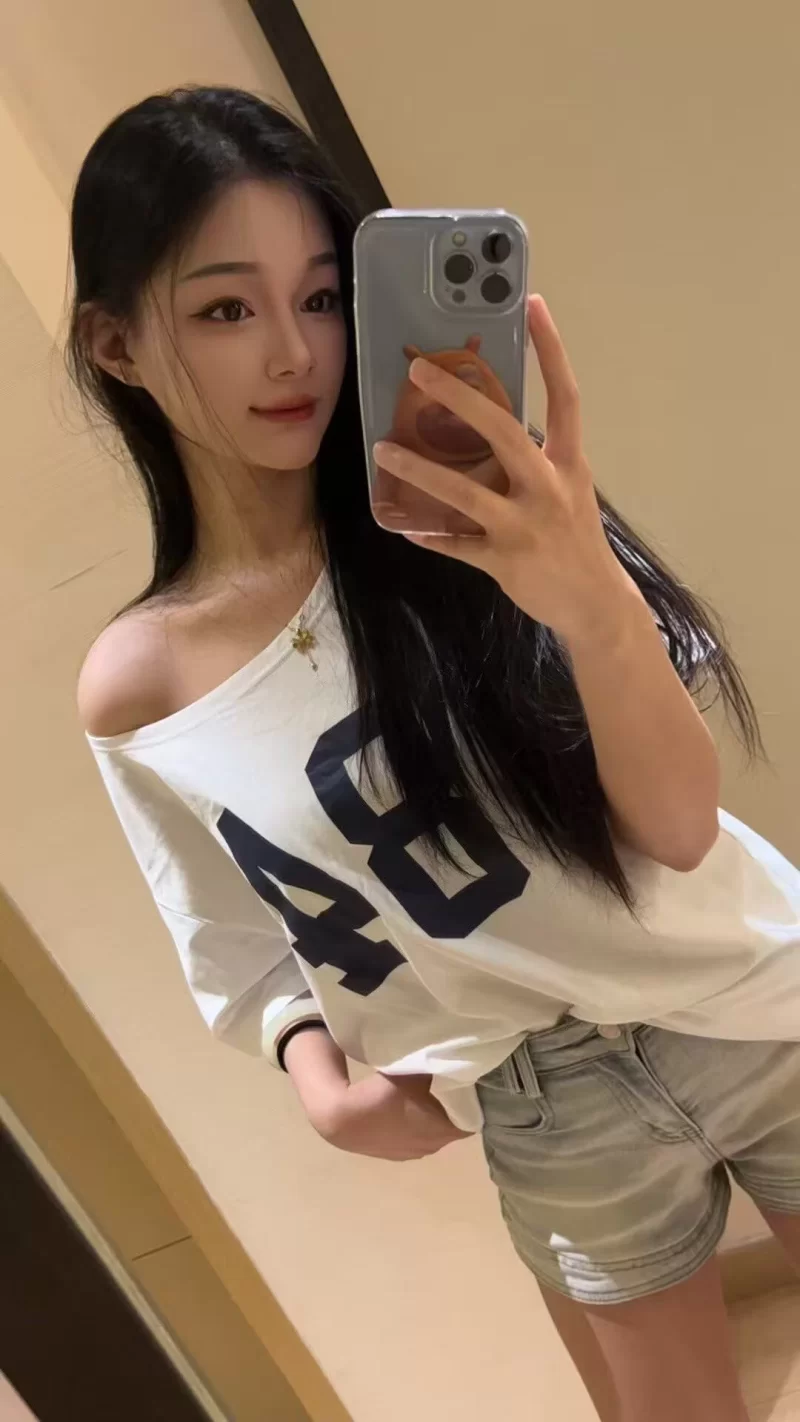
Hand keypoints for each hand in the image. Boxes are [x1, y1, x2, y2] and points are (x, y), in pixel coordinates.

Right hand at [316, 1073, 469, 1160]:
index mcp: (443, 1130)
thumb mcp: (413, 1072)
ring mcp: (413, 1153)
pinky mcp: (395, 1154)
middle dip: (452, 1109)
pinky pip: (414, 1138)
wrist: (343, 1119)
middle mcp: (433, 1147)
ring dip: (432, 1119)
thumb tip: (450, 1054)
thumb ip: (435, 1066)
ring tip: (425, 1097)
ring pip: (432, 1133)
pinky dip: (414, 1126)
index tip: (469, 1085)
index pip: (472, 1119)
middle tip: (448, 1085)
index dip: (473, 1102)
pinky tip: (402, 1111)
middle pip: (452, 1126)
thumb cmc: (383, 1095)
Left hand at [373, 294, 639, 643]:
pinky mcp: (506, 561)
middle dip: (460, 398)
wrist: (596, 604)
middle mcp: (549, 488)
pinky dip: (428, 534)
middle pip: (504, 432)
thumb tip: (484, 429)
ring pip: (466, 493)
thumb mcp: (566, 491)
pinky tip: (403, 524)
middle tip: (418, 371)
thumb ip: (532, 461)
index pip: (565, 395)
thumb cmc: (574, 540)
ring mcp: (526, 526)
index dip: (551, 349)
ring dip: (420, 471)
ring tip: (383, 452)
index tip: (532, 303)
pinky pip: (456, 545)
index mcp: (568, 463)